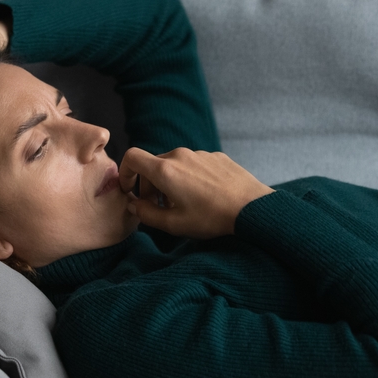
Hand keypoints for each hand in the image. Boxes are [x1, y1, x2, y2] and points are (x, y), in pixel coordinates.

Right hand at [118, 147, 274, 239]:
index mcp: (165, 170)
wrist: (252, 208)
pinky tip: (204, 196)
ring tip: (183, 204)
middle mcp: (179, 155)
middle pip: (153, 164)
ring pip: (174, 164)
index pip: (132, 157)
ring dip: (170, 181)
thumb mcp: (174, 224)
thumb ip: (146, 214)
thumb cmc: (211, 218)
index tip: (131, 190)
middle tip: (159, 207)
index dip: (125, 173)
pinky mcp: (216, 156)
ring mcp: (199, 153)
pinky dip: (190, 177)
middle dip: (149, 184)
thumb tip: (134, 205)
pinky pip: (194, 163)